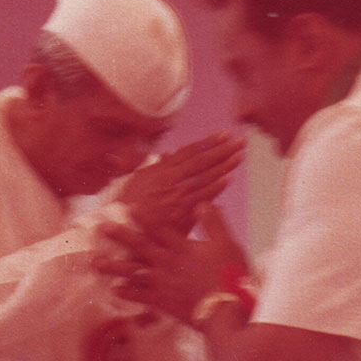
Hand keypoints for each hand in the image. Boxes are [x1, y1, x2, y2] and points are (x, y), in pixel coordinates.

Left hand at [94, 204, 250, 325]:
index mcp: (182, 247)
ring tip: (96, 263)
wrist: (224, 310)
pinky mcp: (163, 302)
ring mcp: (162, 283)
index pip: (159, 228)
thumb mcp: (226, 243)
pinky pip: (140, 296)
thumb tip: (203, 203)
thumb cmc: (229, 276)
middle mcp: (167, 263)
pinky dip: (127, 293)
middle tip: (102, 228)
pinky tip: (114, 289)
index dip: (143, 217)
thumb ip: (213, 222)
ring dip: (114, 267)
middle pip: (139, 246)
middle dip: (120, 236)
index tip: (128, 208)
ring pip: (133, 272)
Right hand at [119, 133, 243, 234]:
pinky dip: (215, 186)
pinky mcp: (179, 210)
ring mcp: (175, 193)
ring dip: (224, 164)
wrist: (120, 225)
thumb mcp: (138, 179)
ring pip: (204, 175)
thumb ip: (155, 166)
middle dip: (222, 149)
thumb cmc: (128, 205)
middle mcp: (170, 177)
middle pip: (201, 160)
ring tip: (239, 155)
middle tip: (240, 141)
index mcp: (162, 168)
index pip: (190, 152)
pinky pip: (200, 195)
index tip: (224, 135)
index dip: (209, 142)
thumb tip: (168, 155)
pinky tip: (228, 178)